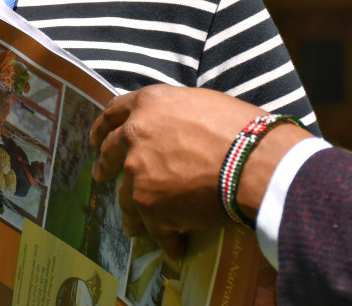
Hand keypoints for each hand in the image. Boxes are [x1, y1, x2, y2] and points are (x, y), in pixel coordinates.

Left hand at [90, 86, 308, 242]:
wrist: (253, 162)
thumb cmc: (242, 129)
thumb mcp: (201, 103)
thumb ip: (175, 115)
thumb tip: (176, 131)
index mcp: (148, 104)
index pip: (115, 112)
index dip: (104, 125)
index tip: (98, 138)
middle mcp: (134, 134)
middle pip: (110, 152)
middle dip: (104, 164)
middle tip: (102, 173)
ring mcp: (137, 171)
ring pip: (125, 196)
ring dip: (130, 212)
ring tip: (133, 225)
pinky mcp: (149, 205)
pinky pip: (155, 229)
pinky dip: (167, 240)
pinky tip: (175, 248)